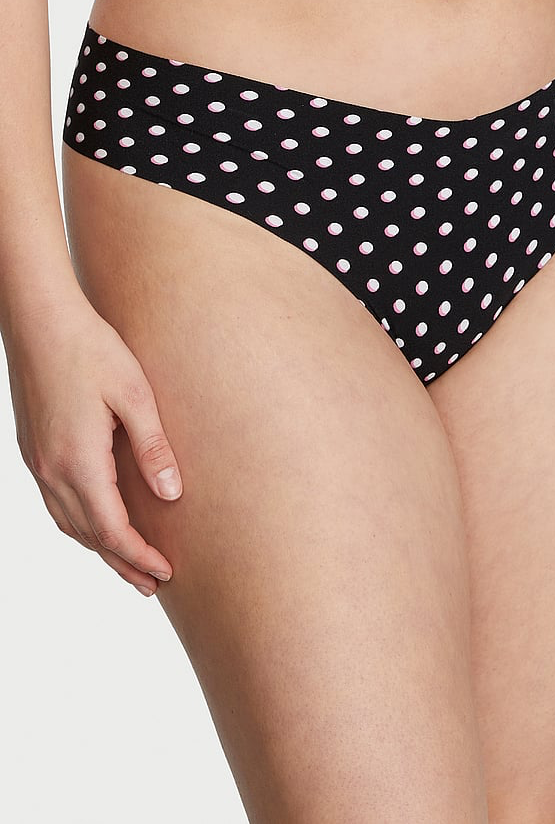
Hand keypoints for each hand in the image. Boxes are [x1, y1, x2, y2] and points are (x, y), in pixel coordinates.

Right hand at [4, 295, 182, 594]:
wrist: (40, 319)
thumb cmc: (92, 349)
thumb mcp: (136, 396)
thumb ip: (153, 448)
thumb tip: (171, 496)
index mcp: (79, 462)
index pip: (111, 530)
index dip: (140, 556)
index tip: (167, 573)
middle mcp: (52, 470)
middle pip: (89, 536)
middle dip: (122, 563)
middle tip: (152, 585)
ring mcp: (37, 461)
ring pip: (69, 523)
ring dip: (99, 547)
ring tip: (127, 563)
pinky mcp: (33, 449)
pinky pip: (56, 502)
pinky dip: (80, 523)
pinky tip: (96, 521)